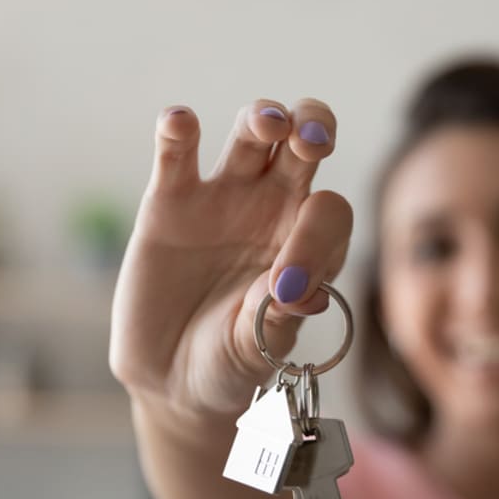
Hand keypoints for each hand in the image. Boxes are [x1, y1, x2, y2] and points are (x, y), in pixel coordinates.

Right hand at [110, 99, 352, 418]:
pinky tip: (179, 121)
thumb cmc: (231, 362)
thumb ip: (279, 315)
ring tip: (268, 123)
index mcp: (310, 242)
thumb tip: (297, 287)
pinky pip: (177, 154)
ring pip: (250, 136)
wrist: (174, 380)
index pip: (329, 213)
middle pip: (303, 146)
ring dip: (262, 118)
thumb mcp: (260, 348)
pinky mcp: (170, 201)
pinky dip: (177, 131)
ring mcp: (223, 198)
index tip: (289, 285)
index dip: (317, 235)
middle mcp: (273, 209)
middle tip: (311, 140)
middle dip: (313, 129)